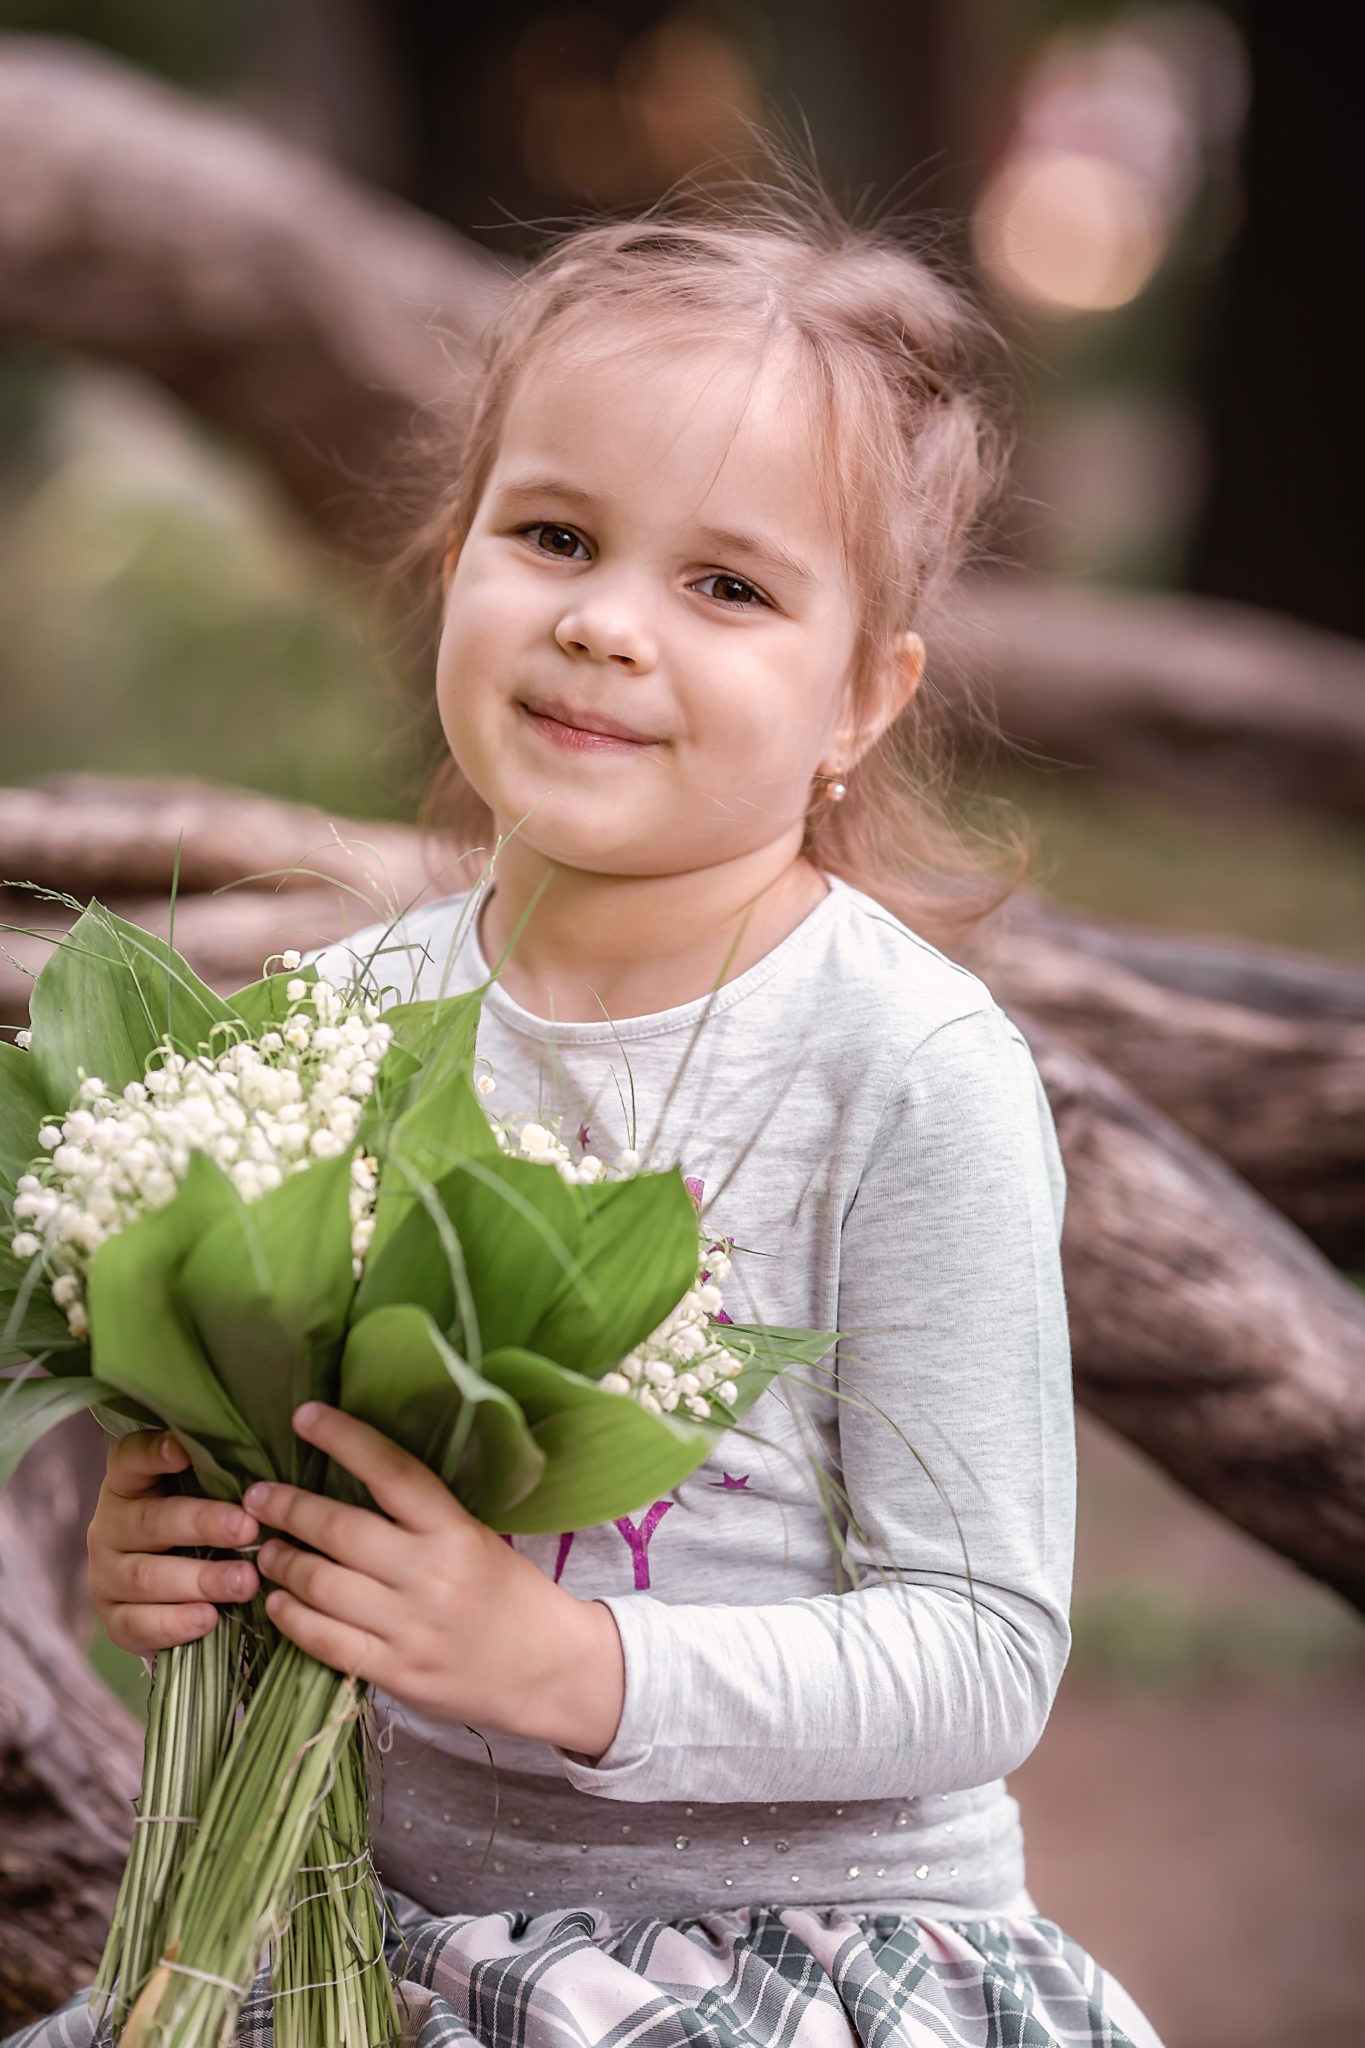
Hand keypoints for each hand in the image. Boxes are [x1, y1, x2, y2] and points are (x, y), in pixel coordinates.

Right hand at [88, 1429, 260, 1653]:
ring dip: (201, 1579)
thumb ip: (220, 1478)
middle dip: (203, 1524)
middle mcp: (110, 1527)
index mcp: (128, 1485)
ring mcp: (107, 1576)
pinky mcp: (115, 1621)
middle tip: (247, 1528)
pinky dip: (175, 1623)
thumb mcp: (203, 1497)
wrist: (171, 1598)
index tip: (185, 1451)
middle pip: (150, 1522)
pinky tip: (209, 1618)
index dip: (153, 1452)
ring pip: (148, 1577)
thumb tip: (269, 1469)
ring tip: (247, 1581)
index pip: (129, 1459)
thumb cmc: (198, 1532)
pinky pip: (139, 1623)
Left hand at [245, 1404, 625, 1760]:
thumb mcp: (476, 1537)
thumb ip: (421, 1515)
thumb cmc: (509, 1592)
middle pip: (340, 1531)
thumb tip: (351, 1478)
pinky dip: (292, 1618)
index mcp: (455, 1530)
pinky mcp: (395, 1672)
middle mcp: (429, 1573)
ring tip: (266, 1549)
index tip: (304, 1417)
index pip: (391, 1471)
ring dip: (284, 1563)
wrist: (548, 1668)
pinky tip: (278, 1603)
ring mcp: (409, 1626)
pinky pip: (326, 1640)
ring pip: (322, 1586)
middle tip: (258, 1496)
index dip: (344, 1438)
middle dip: (288, 1508)